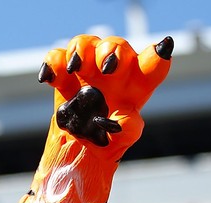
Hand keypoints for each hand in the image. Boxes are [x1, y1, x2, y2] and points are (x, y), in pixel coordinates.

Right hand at [38, 35, 171, 149]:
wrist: (75, 152)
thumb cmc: (104, 146)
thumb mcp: (119, 145)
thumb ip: (128, 132)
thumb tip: (124, 121)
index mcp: (136, 88)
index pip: (152, 66)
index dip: (158, 56)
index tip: (161, 50)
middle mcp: (114, 74)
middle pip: (117, 46)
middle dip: (113, 51)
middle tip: (107, 68)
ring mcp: (88, 71)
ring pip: (87, 43)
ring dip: (81, 49)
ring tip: (75, 67)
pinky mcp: (64, 76)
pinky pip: (57, 58)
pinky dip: (53, 63)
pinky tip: (49, 79)